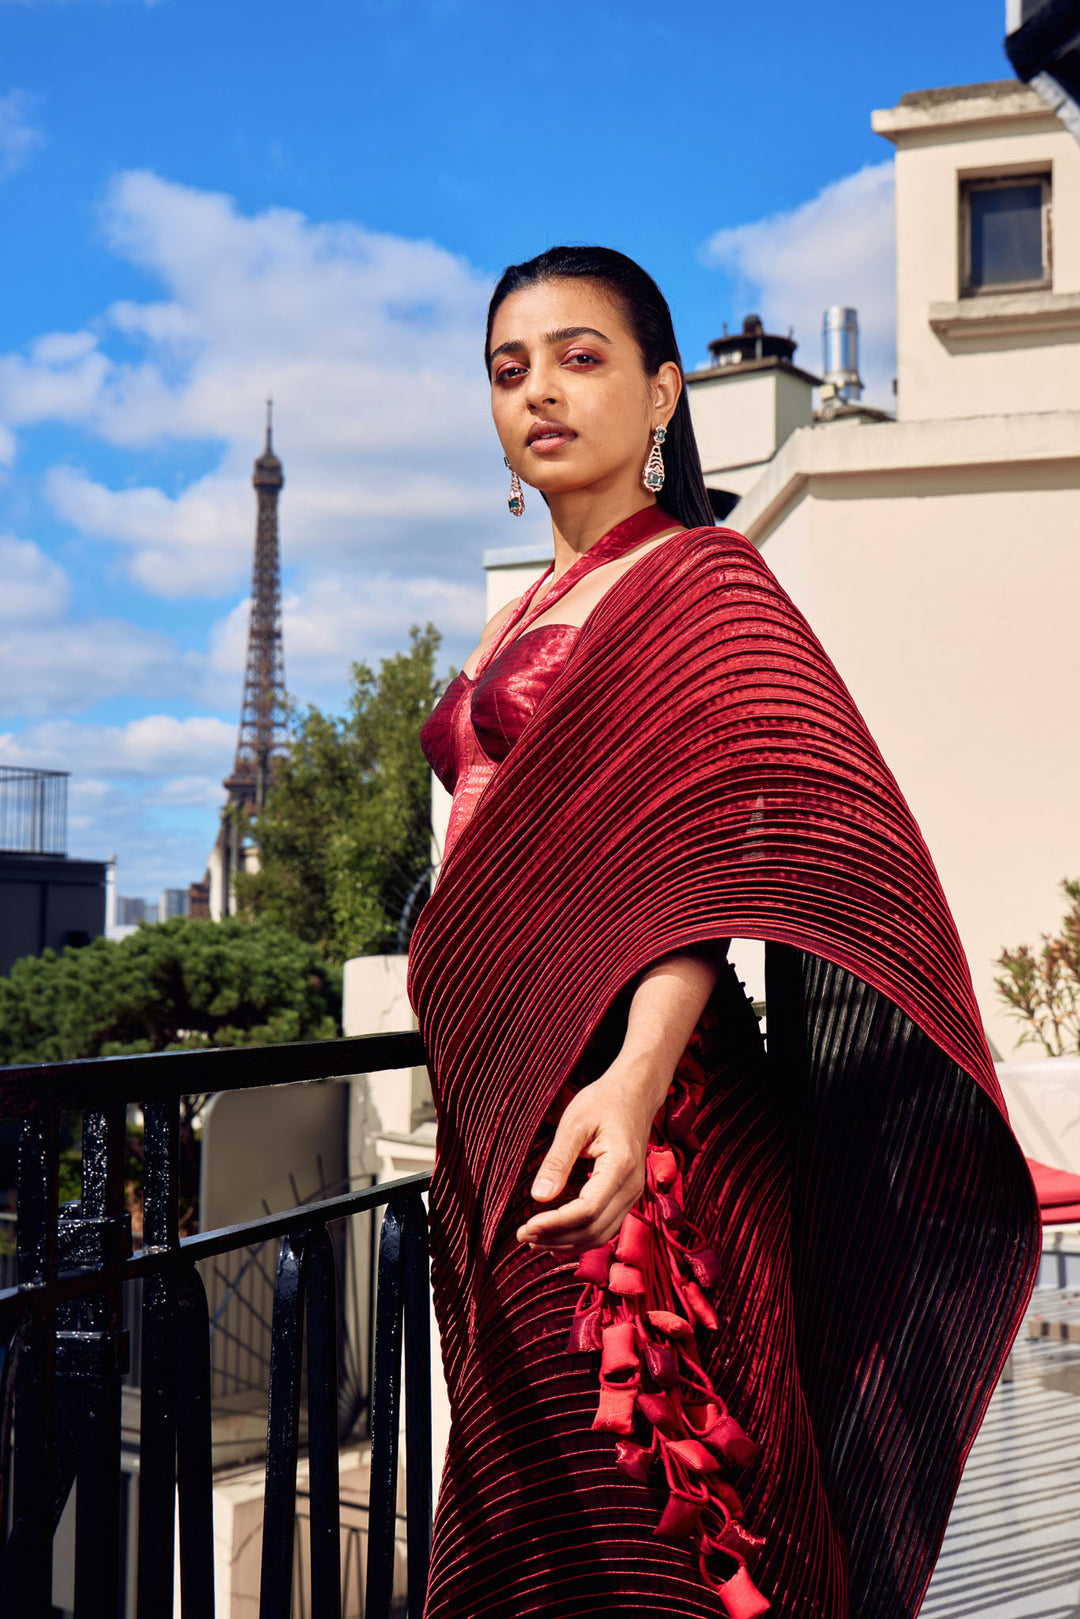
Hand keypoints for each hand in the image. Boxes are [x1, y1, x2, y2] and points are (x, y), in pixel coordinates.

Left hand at [515, 1058, 668, 1253]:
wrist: (635, 1093)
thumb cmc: (604, 1102)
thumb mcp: (574, 1123)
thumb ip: (557, 1161)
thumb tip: (539, 1197)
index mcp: (620, 1165)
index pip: (587, 1210)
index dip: (555, 1224)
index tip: (527, 1226)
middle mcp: (632, 1186)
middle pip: (594, 1229)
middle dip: (557, 1239)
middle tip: (523, 1236)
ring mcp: (633, 1193)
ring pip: (602, 1234)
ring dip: (568, 1243)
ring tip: (535, 1240)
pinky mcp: (627, 1195)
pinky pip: (606, 1226)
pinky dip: (581, 1236)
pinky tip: (558, 1235)